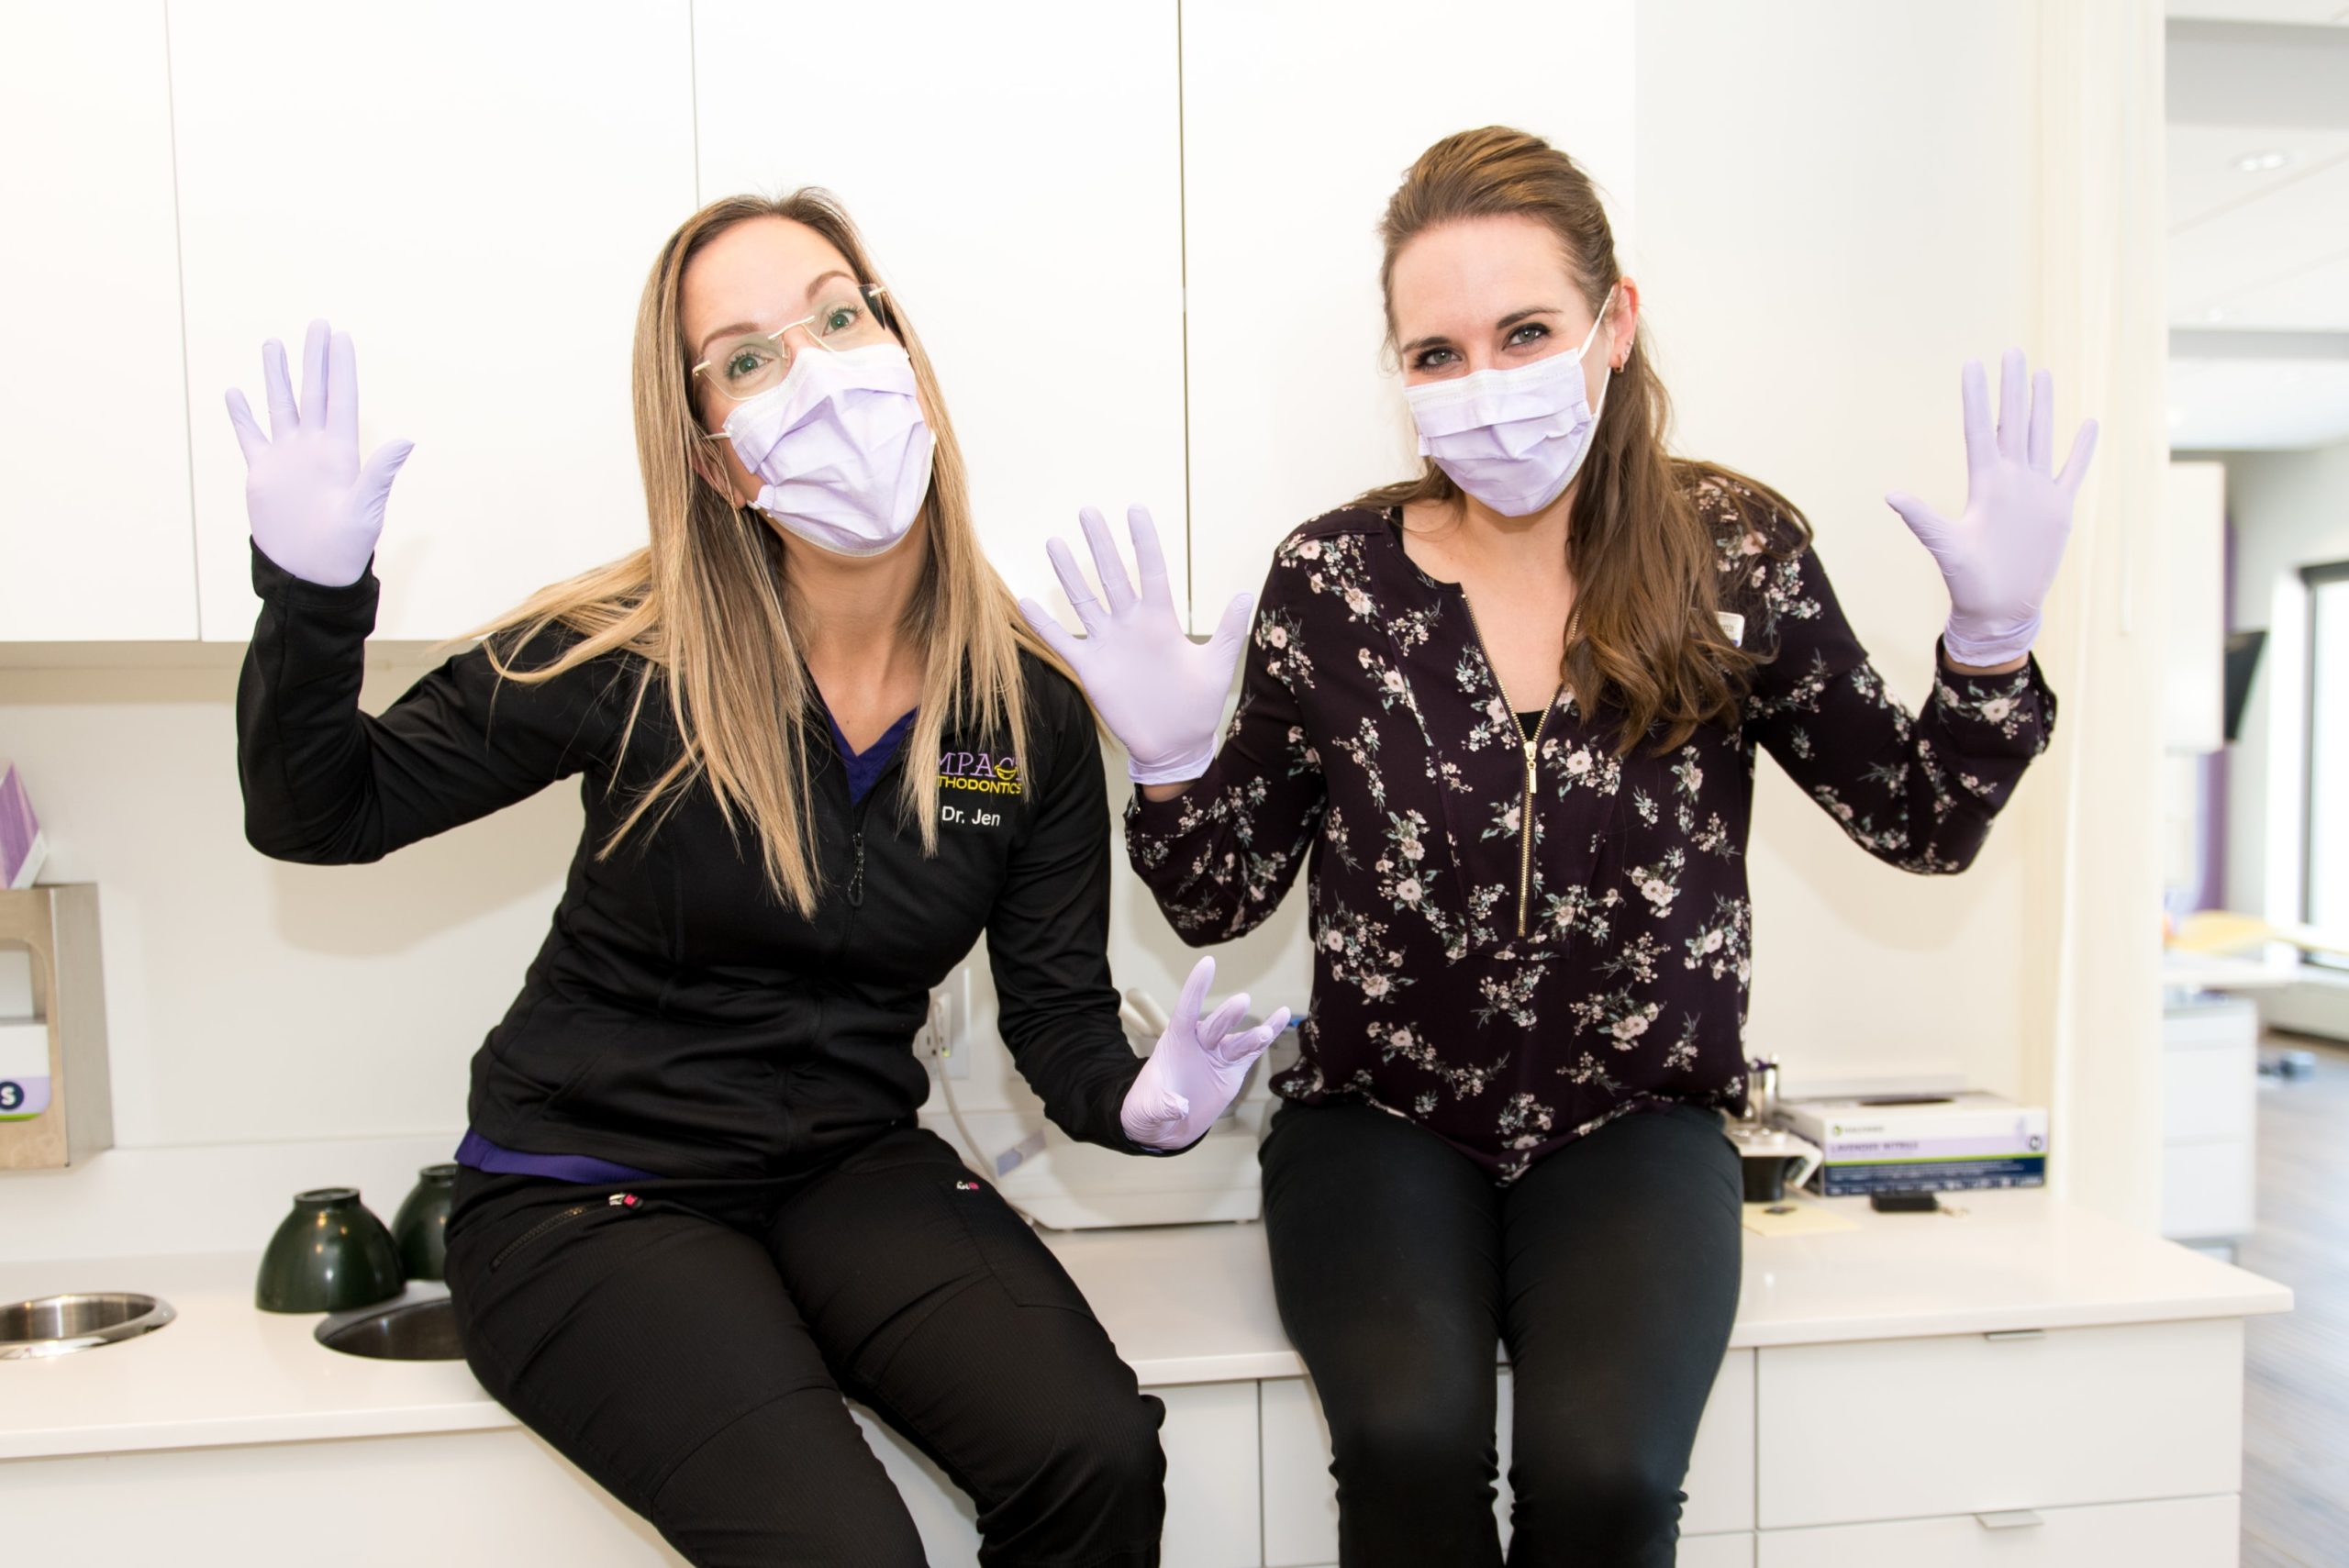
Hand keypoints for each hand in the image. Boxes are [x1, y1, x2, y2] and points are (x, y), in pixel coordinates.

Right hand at [224, 319, 413, 587]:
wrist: (310, 572)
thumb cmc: (345, 547)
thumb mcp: (365, 509)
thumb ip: (380, 472)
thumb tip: (406, 439)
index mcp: (340, 452)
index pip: (341, 398)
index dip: (341, 367)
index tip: (341, 336)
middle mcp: (313, 447)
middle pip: (313, 392)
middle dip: (314, 359)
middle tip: (317, 323)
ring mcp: (287, 457)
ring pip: (281, 406)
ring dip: (276, 376)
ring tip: (273, 344)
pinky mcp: (264, 473)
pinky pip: (250, 437)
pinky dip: (241, 416)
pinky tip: (235, 392)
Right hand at [1020, 505, 1252, 784]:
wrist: (1174, 745)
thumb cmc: (1198, 706)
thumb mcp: (1216, 668)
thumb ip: (1228, 632)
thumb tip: (1245, 594)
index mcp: (1161, 621)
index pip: (1150, 572)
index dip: (1143, 542)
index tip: (1135, 510)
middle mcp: (1131, 625)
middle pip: (1112, 576)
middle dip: (1100, 544)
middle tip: (1088, 511)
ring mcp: (1108, 645)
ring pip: (1084, 601)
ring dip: (1068, 573)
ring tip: (1055, 543)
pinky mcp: (1091, 669)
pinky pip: (1063, 642)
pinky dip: (1044, 625)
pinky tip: (1025, 602)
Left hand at [1120, 955, 1291, 1150]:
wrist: (1166, 1126)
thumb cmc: (1150, 1110)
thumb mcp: (1147, 1110)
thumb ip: (1161, 1106)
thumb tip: (1180, 1106)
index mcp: (1175, 1042)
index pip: (1186, 1011)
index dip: (1196, 989)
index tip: (1208, 963)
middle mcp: (1199, 1043)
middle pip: (1215, 1025)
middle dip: (1227, 1015)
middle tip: (1242, 1002)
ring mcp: (1218, 1055)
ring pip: (1238, 1040)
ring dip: (1253, 1035)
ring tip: (1265, 1032)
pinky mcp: (1233, 1070)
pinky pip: (1253, 1051)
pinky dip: (1269, 1034)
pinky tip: (1283, 1015)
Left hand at [1885, 350, 2096, 667]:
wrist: (2000, 608)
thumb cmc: (1968, 581)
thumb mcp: (1945, 547)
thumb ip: (1923, 519)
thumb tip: (1891, 495)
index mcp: (1985, 483)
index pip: (1981, 430)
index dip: (1977, 398)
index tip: (1972, 364)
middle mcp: (2011, 480)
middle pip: (2013, 423)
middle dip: (2012, 388)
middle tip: (2012, 351)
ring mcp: (2036, 491)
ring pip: (2041, 437)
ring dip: (2042, 407)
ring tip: (2042, 373)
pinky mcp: (2057, 508)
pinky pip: (2072, 471)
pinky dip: (2081, 449)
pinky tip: (2087, 423)